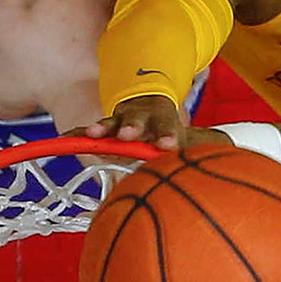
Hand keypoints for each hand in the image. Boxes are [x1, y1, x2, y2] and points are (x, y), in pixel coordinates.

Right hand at [79, 94, 231, 150]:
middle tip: (131, 136)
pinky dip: (79, 134)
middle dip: (134, 128)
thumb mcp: (188, 145)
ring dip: (105, 128)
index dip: (169, 137)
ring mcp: (125, 120)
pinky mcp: (108, 126)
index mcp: (168, 124)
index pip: (170, 130)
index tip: (170, 146)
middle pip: (142, 122)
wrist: (153, 105)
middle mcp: (146, 120)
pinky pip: (92, 130)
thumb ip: (197, 159)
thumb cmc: (172, 136)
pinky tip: (65, 138)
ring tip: (93, 134)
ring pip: (115, 122)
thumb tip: (215, 176)